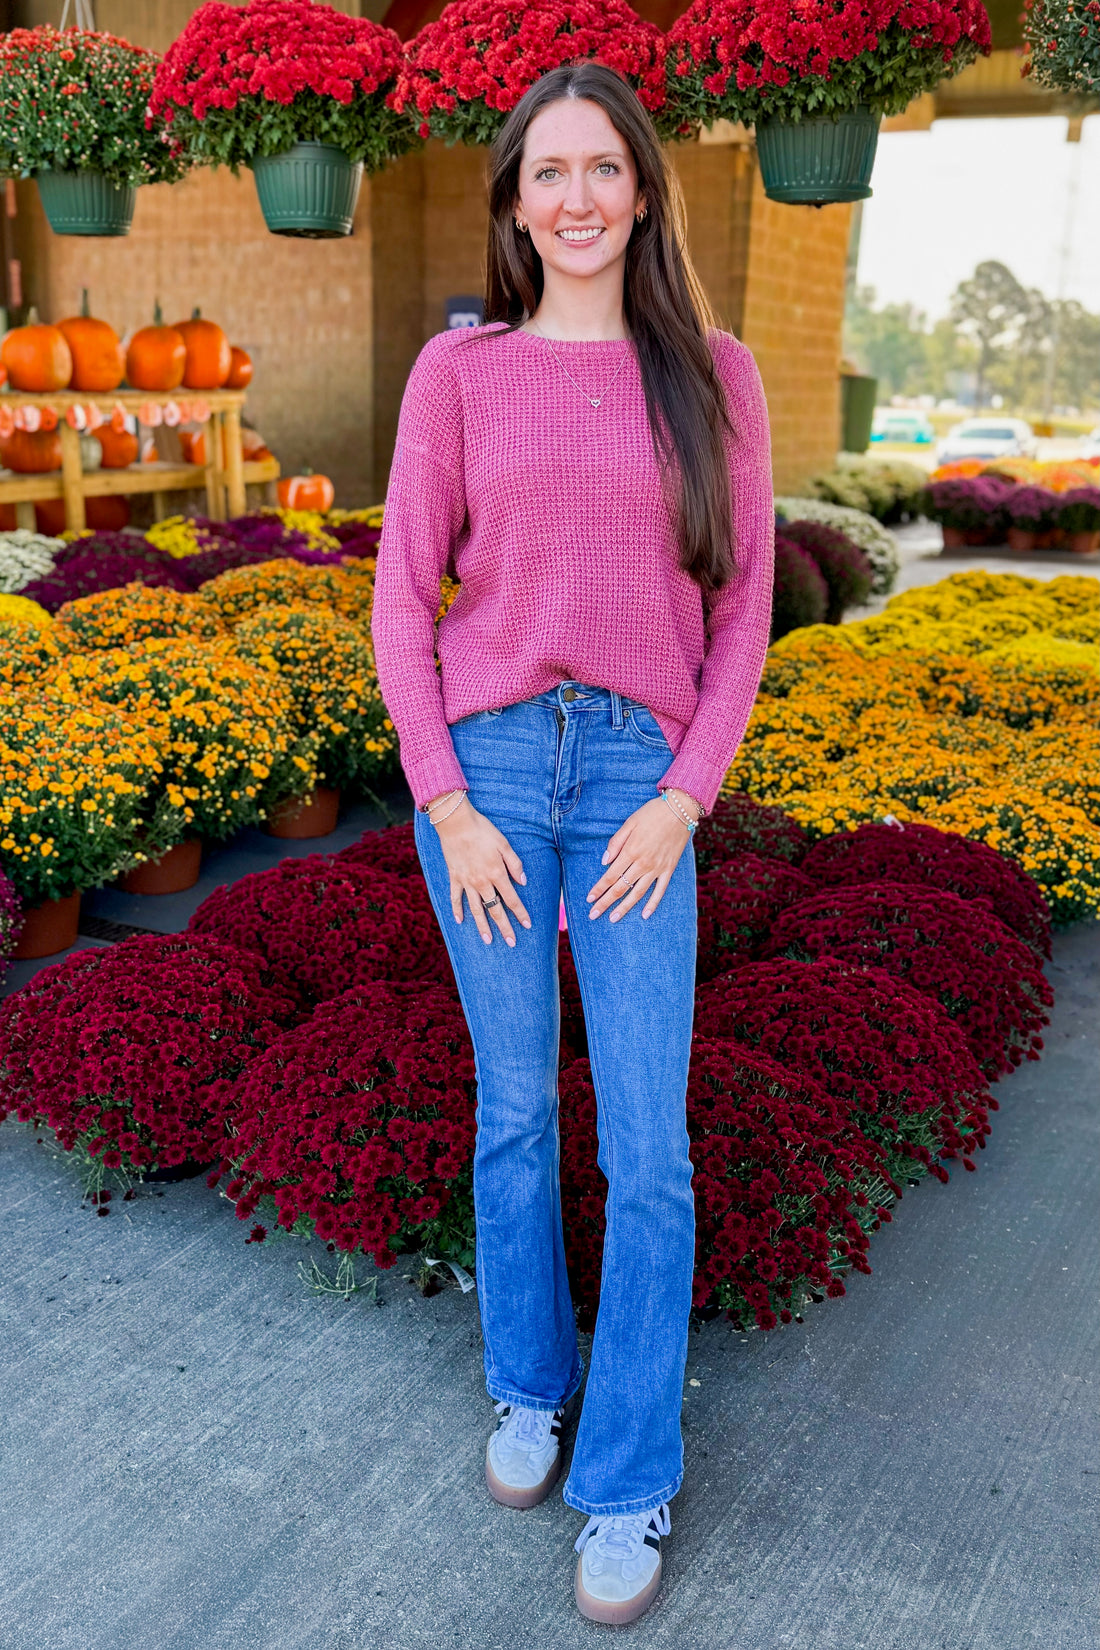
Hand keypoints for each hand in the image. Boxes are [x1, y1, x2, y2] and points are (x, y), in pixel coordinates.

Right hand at [431, 795, 530, 946]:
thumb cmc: (483, 831)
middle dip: (504, 927)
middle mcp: (482, 882)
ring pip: (476, 909)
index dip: (520, 913)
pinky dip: (457, 910)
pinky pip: (455, 897)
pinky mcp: (454, 877)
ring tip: (487, 940)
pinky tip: (460, 921)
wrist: (456, 823)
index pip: (512, 899)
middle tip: (511, 942)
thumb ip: (515, 864)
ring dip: (482, 926)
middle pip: (495, 909)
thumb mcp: (504, 844)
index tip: (527, 925)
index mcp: (497, 874)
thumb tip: (523, 882)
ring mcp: (466, 881)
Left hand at [586, 792, 697, 922]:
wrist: (679, 810)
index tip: (589, 900)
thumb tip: (604, 862)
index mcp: (630, 851)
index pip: (610, 876)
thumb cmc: (652, 814)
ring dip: (624, 907)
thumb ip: (615, 843)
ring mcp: (657, 868)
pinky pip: (660, 890)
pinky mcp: (669, 869)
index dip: (598, 889)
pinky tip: (645, 915)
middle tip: (594, 915)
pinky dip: (652, 904)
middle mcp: (643, 863)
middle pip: (621, 888)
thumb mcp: (629, 823)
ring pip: (638, 893)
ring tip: (613, 918)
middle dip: (606, 903)